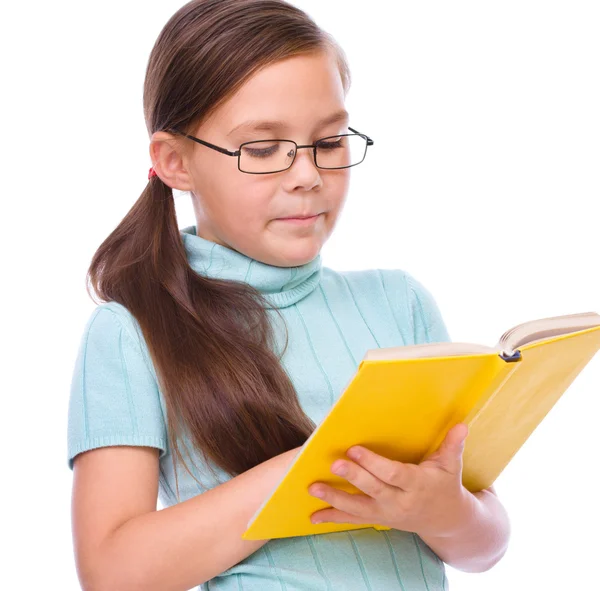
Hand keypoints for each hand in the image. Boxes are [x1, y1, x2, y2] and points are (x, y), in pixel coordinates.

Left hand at [308, 423, 478, 538]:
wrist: (448, 521)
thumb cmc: (446, 485)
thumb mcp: (451, 466)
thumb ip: (452, 445)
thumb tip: (461, 425)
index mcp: (417, 485)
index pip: (393, 474)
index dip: (373, 463)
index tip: (354, 450)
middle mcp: (401, 502)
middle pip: (374, 489)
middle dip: (353, 477)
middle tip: (333, 464)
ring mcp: (388, 514)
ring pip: (358, 508)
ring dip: (334, 498)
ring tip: (313, 487)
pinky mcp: (378, 520)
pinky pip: (353, 520)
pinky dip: (333, 517)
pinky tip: (313, 515)